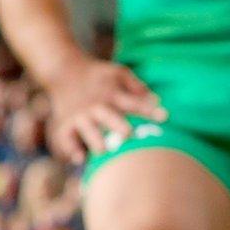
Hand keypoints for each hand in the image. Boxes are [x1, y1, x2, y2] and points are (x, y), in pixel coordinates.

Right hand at [43, 58, 164, 163]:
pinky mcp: (66, 124)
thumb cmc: (99, 75)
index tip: (165, 117)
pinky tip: (80, 160)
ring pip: (86, 129)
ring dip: (94, 140)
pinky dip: (71, 148)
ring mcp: (80, 115)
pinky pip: (66, 138)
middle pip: (108, 116)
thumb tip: (157, 100)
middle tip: (128, 135)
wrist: (64, 70)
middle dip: (117, 125)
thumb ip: (137, 87)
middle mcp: (96, 106)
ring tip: (103, 152)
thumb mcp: (119, 73)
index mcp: (112, 94)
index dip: (148, 109)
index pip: (132, 102)